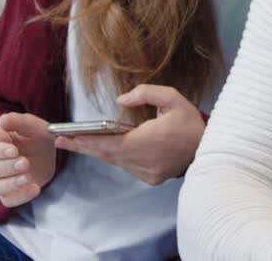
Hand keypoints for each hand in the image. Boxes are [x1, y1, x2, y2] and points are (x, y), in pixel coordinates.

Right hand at [0, 112, 55, 206]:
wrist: (48, 152)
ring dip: (10, 184)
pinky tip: (35, 188)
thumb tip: (3, 120)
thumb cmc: (35, 135)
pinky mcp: (10, 193)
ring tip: (28, 177)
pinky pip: (8, 200)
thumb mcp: (32, 125)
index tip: (14, 150)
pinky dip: (20, 197)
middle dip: (7, 167)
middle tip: (25, 163)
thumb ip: (18, 121)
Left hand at [53, 84, 205, 184]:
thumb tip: (120, 101)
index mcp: (147, 140)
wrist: (210, 149)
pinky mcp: (150, 178)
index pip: (108, 143)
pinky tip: (104, 148)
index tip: (67, 137)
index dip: (86, 141)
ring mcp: (146, 172)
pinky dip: (115, 157)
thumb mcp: (173, 98)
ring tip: (77, 142)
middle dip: (83, 146)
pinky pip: (127, 166)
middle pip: (106, 154)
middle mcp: (143, 160)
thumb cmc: (190, 122)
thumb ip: (146, 93)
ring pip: (115, 161)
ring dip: (98, 151)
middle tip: (61, 139)